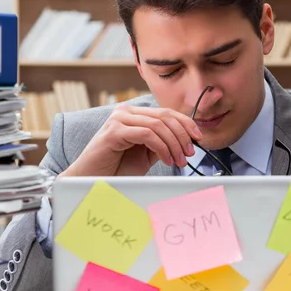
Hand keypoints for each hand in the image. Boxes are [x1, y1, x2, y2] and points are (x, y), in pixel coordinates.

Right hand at [61, 104, 202, 176]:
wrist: (93, 179)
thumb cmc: (117, 167)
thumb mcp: (147, 153)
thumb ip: (163, 142)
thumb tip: (188, 140)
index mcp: (135, 114)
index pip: (166, 112)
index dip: (186, 123)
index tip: (198, 138)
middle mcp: (126, 112)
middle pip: (165, 116)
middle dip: (182, 136)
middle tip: (189, 153)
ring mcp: (118, 119)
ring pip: (158, 126)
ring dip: (174, 145)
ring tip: (179, 160)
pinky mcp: (114, 131)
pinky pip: (147, 135)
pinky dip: (162, 148)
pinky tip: (166, 160)